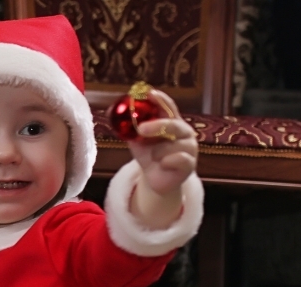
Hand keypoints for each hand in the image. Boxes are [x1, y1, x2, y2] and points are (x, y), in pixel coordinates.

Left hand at [126, 90, 197, 227]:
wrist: (157, 179)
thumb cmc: (149, 155)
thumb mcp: (137, 141)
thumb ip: (129, 128)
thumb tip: (111, 112)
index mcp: (171, 122)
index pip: (168, 107)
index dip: (160, 99)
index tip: (148, 93)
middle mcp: (183, 132)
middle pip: (173, 124)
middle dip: (157, 125)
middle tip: (141, 129)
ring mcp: (189, 147)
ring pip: (171, 145)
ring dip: (157, 153)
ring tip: (154, 158)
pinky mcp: (189, 163)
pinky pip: (178, 159)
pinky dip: (167, 161)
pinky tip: (163, 164)